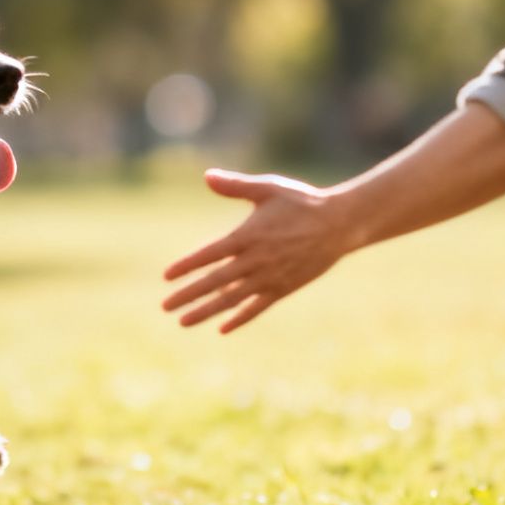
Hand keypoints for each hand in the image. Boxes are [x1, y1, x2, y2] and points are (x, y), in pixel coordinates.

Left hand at [162, 170, 352, 333]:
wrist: (339, 224)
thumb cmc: (301, 202)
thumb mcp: (268, 189)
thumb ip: (236, 186)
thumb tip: (207, 176)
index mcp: (248, 236)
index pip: (209, 255)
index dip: (187, 266)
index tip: (167, 277)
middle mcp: (256, 260)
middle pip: (215, 282)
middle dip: (189, 295)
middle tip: (165, 306)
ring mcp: (270, 277)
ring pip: (232, 300)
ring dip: (206, 311)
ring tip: (184, 321)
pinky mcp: (284, 288)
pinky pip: (257, 307)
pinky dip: (240, 318)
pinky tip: (222, 328)